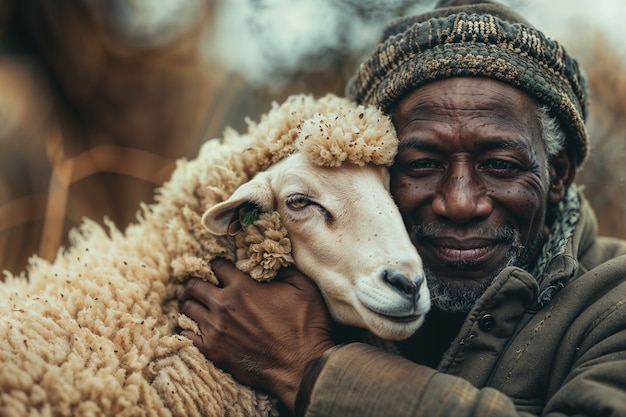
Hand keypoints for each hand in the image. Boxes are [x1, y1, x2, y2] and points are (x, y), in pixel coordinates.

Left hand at [180, 259, 334, 411]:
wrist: (302, 366)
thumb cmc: (306, 326)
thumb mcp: (303, 288)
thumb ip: (285, 270)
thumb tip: (275, 262)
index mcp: (243, 287)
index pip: (217, 265)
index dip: (220, 264)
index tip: (223, 269)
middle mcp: (223, 306)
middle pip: (194, 285)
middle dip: (198, 282)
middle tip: (205, 286)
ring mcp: (216, 330)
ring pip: (188, 308)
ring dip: (193, 304)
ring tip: (200, 306)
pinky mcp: (213, 352)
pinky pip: (186, 335)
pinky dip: (189, 329)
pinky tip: (198, 328)